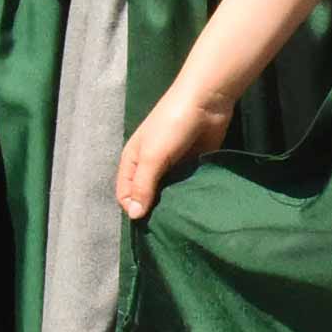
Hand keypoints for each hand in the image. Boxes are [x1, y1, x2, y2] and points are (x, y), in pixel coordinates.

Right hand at [112, 82, 235, 218]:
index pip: (125, 196)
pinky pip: (186, 186)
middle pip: (146, 196)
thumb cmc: (171, 126)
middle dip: (154, 210)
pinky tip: (195, 208)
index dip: (134, 210)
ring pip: (167, 193)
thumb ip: (142, 187)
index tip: (149, 225)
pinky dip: (188, 196)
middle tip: (167, 229)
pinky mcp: (191, 165)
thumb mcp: (152, 157)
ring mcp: (171, 166)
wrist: (206, 102)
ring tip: (182, 222)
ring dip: (172, 205)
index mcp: (132, 162)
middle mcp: (149, 166)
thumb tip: (134, 217)